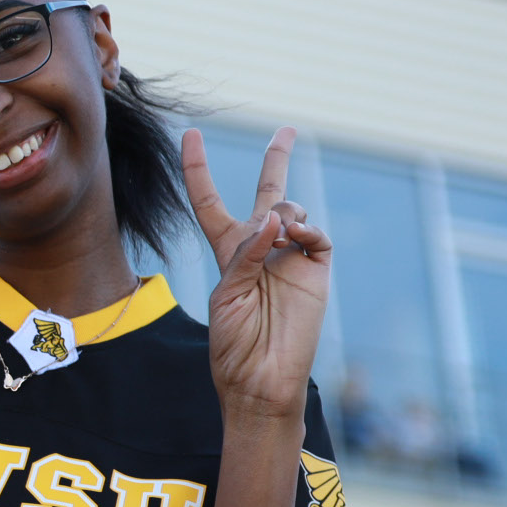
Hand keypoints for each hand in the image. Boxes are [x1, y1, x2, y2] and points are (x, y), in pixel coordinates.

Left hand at [181, 126, 332, 425]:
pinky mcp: (316, 268)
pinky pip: (314, 234)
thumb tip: (275, 217)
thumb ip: (246, 254)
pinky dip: (304, 229)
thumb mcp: (227, 295)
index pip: (210, 202)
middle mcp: (260, 248)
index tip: (190, 134)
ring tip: (278, 232)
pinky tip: (294, 235)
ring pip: (289, 209)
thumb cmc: (234, 342)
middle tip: (286, 129)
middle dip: (277, 159)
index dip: (198, 169)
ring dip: (281, 212)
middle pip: (267, 192)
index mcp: (228, 253)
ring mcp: (291, 255)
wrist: (262, 377)